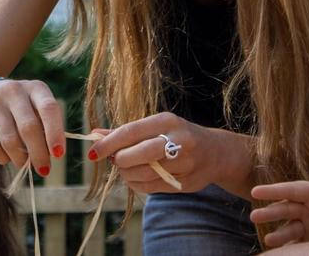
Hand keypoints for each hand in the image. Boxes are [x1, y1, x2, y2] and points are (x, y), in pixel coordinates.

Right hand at [0, 79, 64, 176]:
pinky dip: (2, 159)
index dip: (55, 133)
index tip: (59, 154)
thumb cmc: (23, 108)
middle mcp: (13, 90)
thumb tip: (51, 155)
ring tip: (24, 162)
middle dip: (39, 154)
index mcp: (35, 87)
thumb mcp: (38, 109)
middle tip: (44, 170)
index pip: (49, 108)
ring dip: (20, 159)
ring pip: (10, 141)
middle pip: (28, 127)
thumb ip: (46, 128)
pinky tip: (7, 157)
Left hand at [87, 112, 226, 192]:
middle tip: (115, 160)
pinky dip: (137, 184)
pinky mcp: (185, 182)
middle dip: (119, 160)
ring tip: (125, 169)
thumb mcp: (154, 127)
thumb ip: (125, 132)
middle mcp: (178, 140)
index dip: (108, 143)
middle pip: (137, 154)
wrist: (216, 153)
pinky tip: (136, 178)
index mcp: (166, 121)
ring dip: (126, 174)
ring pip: (143, 174)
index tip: (92, 151)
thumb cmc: (176, 136)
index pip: (131, 131)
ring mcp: (184, 163)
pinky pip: (151, 187)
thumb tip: (95, 134)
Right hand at [250, 161, 308, 247]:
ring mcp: (308, 224)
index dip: (272, 191)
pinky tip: (278, 251)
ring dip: (278, 234)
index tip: (255, 192)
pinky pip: (297, 243)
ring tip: (268, 240)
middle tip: (254, 217)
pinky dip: (287, 247)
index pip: (289, 191)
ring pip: (288, 228)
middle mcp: (306, 208)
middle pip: (284, 209)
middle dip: (270, 213)